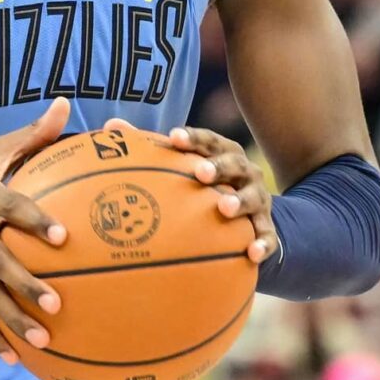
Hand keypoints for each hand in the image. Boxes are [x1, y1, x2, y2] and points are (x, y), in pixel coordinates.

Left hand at [105, 118, 275, 263]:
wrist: (249, 212)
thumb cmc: (204, 184)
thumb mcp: (184, 164)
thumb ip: (152, 147)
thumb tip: (111, 124)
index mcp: (222, 152)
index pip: (207, 140)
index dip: (192, 138)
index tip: (173, 137)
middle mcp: (243, 171)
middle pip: (233, 164)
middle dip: (218, 167)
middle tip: (201, 173)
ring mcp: (258, 198)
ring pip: (253, 197)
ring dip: (240, 202)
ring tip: (225, 209)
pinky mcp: (266, 226)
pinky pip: (268, 236)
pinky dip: (263, 243)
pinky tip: (253, 254)